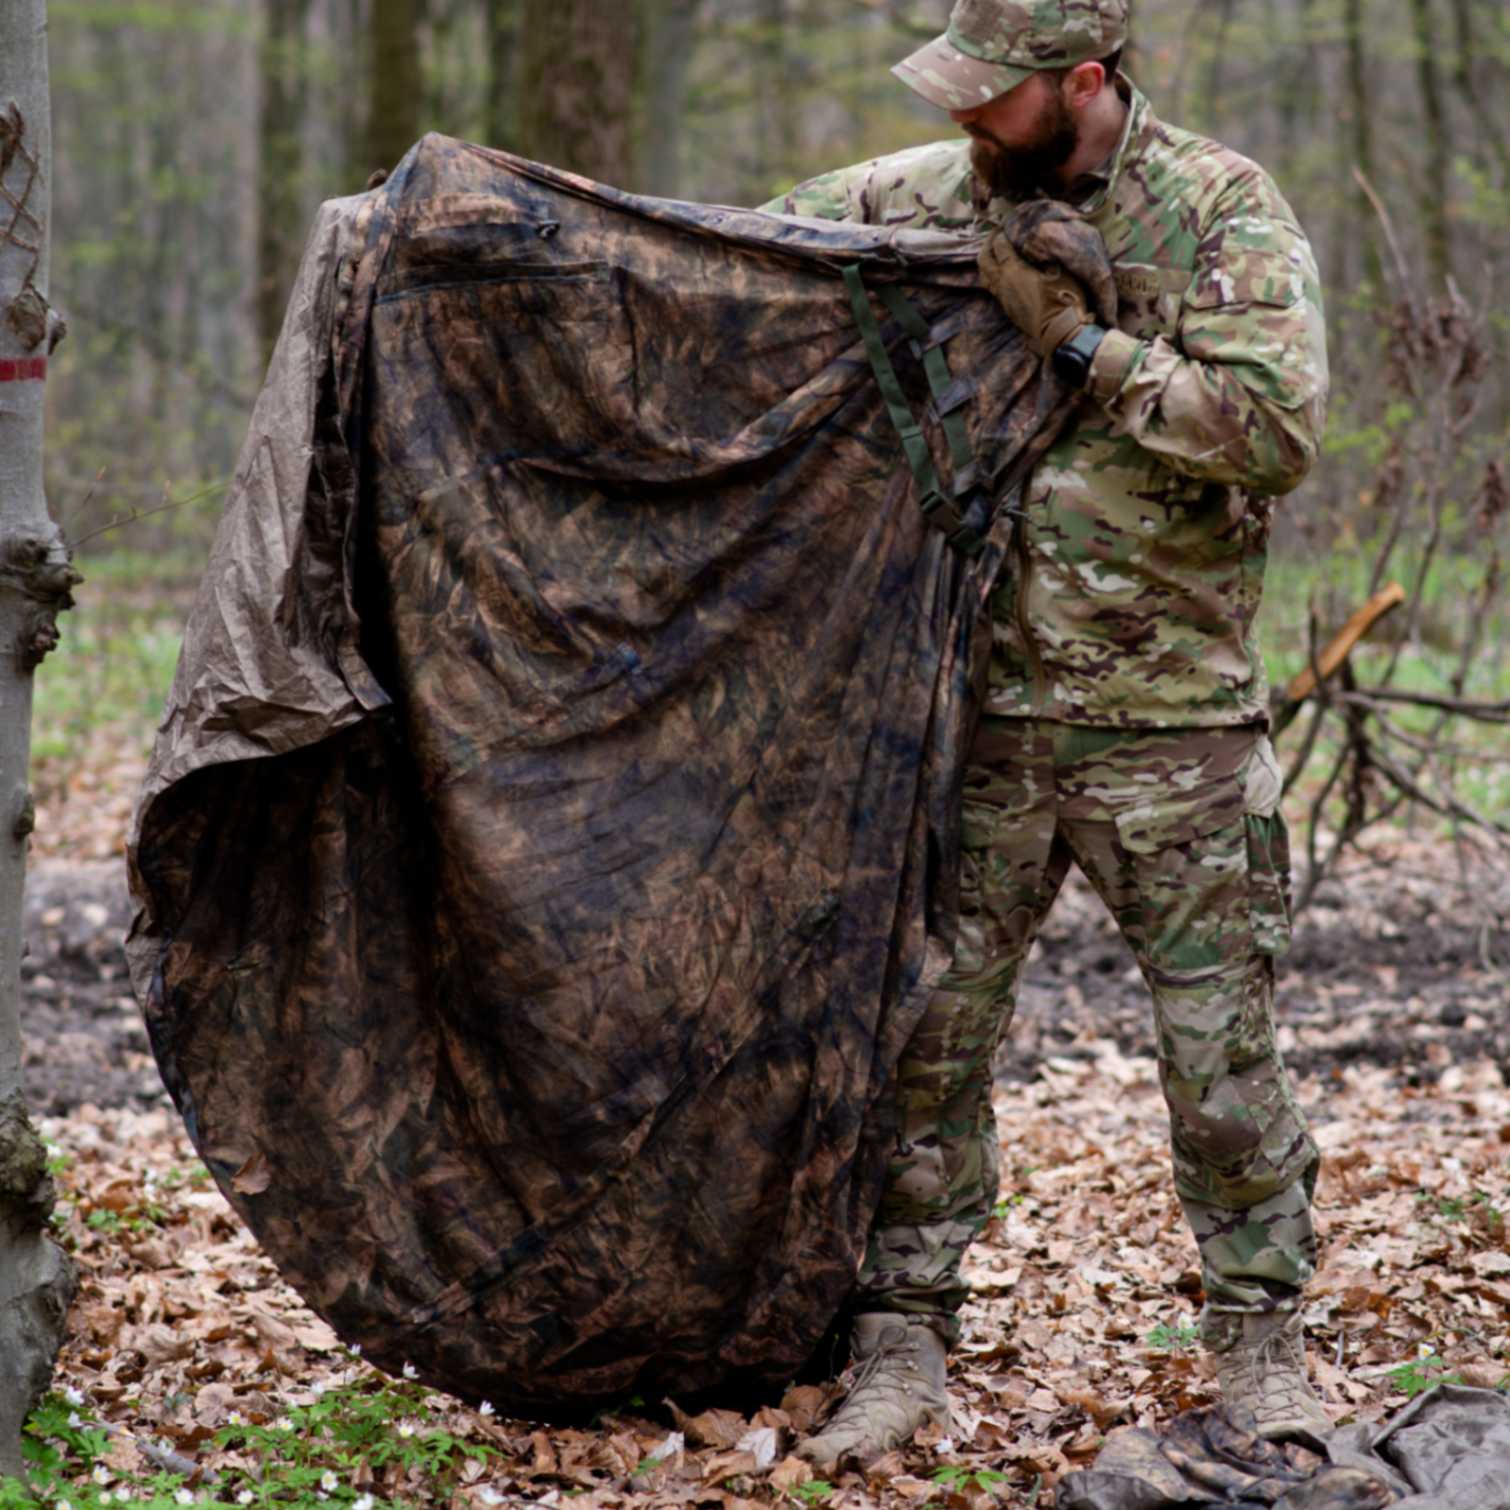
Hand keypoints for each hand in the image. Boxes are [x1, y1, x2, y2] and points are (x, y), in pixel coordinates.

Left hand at [977, 231, 1093, 358]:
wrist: (1061, 332)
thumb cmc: (1064, 298)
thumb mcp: (1059, 270)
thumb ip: (1043, 255)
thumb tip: (1035, 245)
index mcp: (1013, 271)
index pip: (999, 246)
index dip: (1001, 233)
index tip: (1007, 225)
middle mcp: (1003, 284)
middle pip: (983, 260)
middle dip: (988, 245)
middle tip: (997, 236)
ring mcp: (1003, 298)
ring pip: (985, 276)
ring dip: (988, 262)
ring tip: (997, 253)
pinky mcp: (1007, 308)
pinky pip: (993, 288)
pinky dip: (994, 275)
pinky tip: (1004, 271)